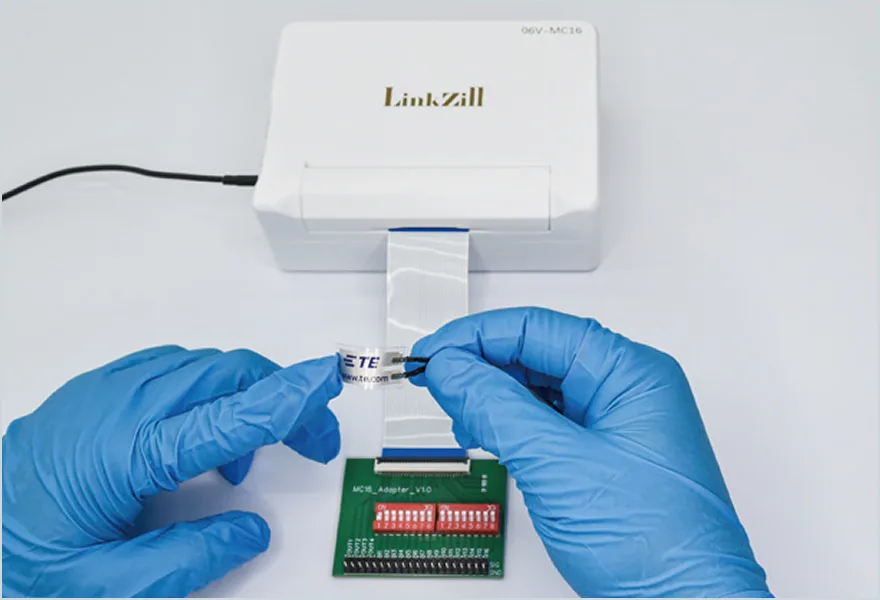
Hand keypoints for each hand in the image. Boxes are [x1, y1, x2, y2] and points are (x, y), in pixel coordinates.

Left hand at [2, 346, 341, 596]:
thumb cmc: (25, 558)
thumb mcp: (106, 588)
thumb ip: (187, 561)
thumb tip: (249, 532)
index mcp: (125, 454)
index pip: (227, 415)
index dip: (285, 397)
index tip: (326, 378)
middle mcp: (119, 406)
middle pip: (227, 375)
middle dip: (281, 401)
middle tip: (312, 444)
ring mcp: (107, 388)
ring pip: (204, 367)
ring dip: (244, 398)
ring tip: (241, 463)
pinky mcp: (100, 386)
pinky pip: (173, 368)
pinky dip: (207, 392)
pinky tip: (201, 436)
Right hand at [410, 307, 770, 597]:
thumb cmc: (658, 545)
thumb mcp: (559, 466)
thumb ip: (498, 409)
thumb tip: (453, 369)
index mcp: (629, 373)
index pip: (539, 330)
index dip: (479, 336)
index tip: (436, 351)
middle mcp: (623, 391)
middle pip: (536, 355)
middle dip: (481, 367)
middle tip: (436, 382)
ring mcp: (611, 424)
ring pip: (536, 389)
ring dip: (491, 397)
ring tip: (457, 412)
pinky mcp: (598, 455)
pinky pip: (543, 422)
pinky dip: (507, 425)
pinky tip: (484, 431)